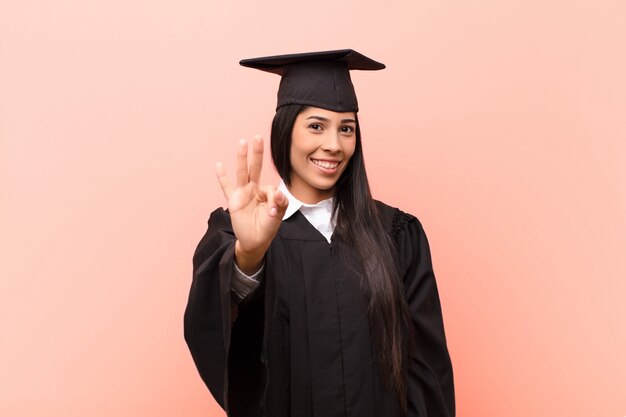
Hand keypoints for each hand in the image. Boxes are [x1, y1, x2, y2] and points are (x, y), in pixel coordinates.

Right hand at [216, 136, 287, 272]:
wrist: (255, 241)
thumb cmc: (267, 228)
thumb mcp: (277, 216)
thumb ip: (279, 203)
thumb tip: (278, 194)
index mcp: (266, 193)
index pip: (271, 188)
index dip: (274, 199)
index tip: (273, 212)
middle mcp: (254, 190)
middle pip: (255, 168)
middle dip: (257, 153)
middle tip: (258, 137)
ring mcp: (243, 194)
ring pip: (242, 173)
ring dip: (242, 158)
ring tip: (242, 143)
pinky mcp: (233, 201)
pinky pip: (226, 187)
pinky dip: (222, 177)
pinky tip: (218, 165)